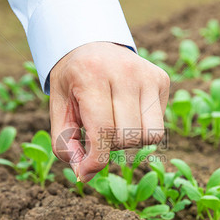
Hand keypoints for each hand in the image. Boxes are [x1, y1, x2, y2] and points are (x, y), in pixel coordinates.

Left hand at [49, 42, 169, 181]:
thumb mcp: (59, 110)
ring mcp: (146, 74)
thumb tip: (84, 175)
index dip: (96, 160)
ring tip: (114, 124)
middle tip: (97, 132)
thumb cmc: (73, 83)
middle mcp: (123, 71)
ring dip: (129, 140)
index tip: (86, 171)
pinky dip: (142, 128)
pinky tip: (128, 112)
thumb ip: (65, 144)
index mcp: (91, 75)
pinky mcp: (161, 78)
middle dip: (110, 146)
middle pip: (127, 137)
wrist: (91, 44)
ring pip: (149, 135)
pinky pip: (158, 125)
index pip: (103, 131)